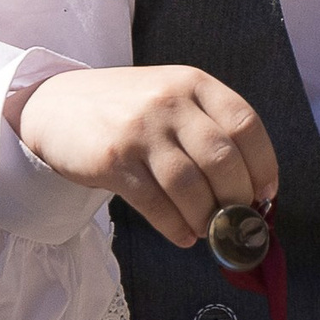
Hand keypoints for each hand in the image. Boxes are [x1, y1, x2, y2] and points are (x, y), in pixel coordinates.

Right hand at [14, 66, 278, 249]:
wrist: (54, 105)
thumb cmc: (123, 109)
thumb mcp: (170, 97)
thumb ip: (207, 129)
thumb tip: (251, 190)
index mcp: (194, 83)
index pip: (246, 125)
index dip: (263, 166)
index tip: (265, 194)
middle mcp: (169, 101)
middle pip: (222, 160)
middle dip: (237, 200)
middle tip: (238, 221)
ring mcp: (140, 129)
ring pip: (190, 186)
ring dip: (207, 219)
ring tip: (210, 232)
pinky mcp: (114, 160)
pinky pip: (156, 204)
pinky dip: (176, 228)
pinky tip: (184, 236)